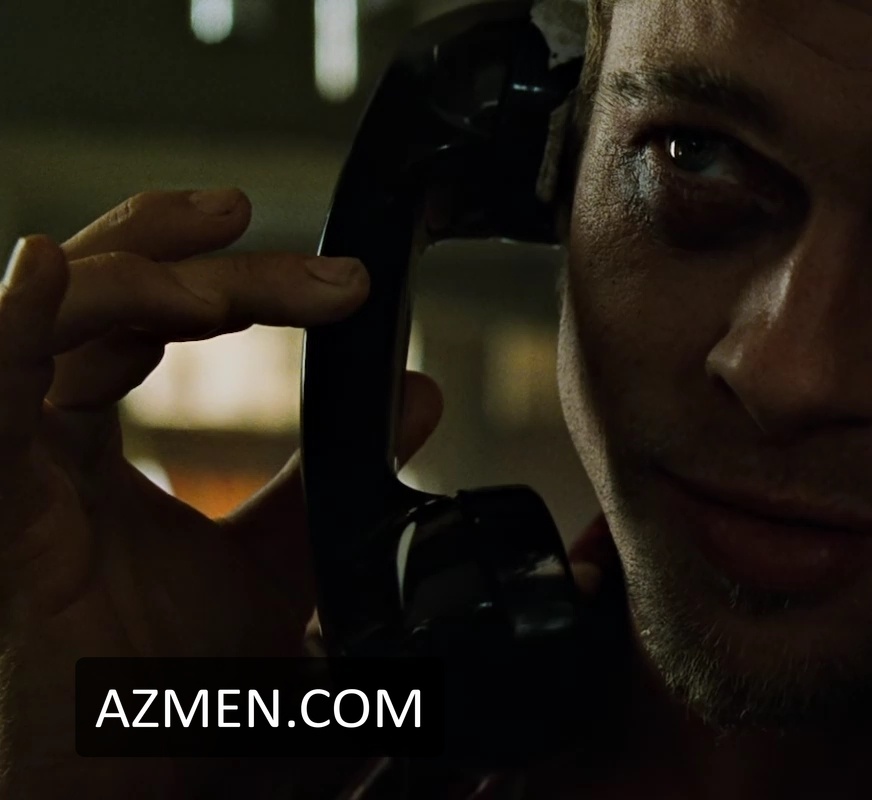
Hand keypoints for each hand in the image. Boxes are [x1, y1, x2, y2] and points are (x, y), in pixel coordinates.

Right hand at [0, 189, 442, 796]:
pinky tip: (41, 270)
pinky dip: (9, 325)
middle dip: (203, 257)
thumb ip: (323, 481)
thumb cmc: (158, 691)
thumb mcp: (273, 569)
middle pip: (101, 289)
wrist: (116, 785)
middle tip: (336, 282)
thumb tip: (413, 398)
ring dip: (146, 284)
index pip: (140, 312)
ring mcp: (4, 462)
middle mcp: (32, 435)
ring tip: (237, 300)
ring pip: (54, 317)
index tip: (345, 284)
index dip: (224, 270)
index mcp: (81, 439)